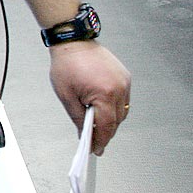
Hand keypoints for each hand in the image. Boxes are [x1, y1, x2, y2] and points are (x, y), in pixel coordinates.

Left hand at [48, 40, 131, 154]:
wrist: (74, 42)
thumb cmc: (67, 65)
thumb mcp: (66, 96)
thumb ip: (78, 118)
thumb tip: (84, 134)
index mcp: (104, 94)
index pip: (106, 126)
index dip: (101, 140)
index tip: (96, 150)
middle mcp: (119, 88)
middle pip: (117, 121)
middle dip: (106, 133)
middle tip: (95, 142)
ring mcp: (124, 82)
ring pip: (123, 111)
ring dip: (111, 120)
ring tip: (97, 126)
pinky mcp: (125, 77)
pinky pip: (124, 99)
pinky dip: (115, 107)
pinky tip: (104, 110)